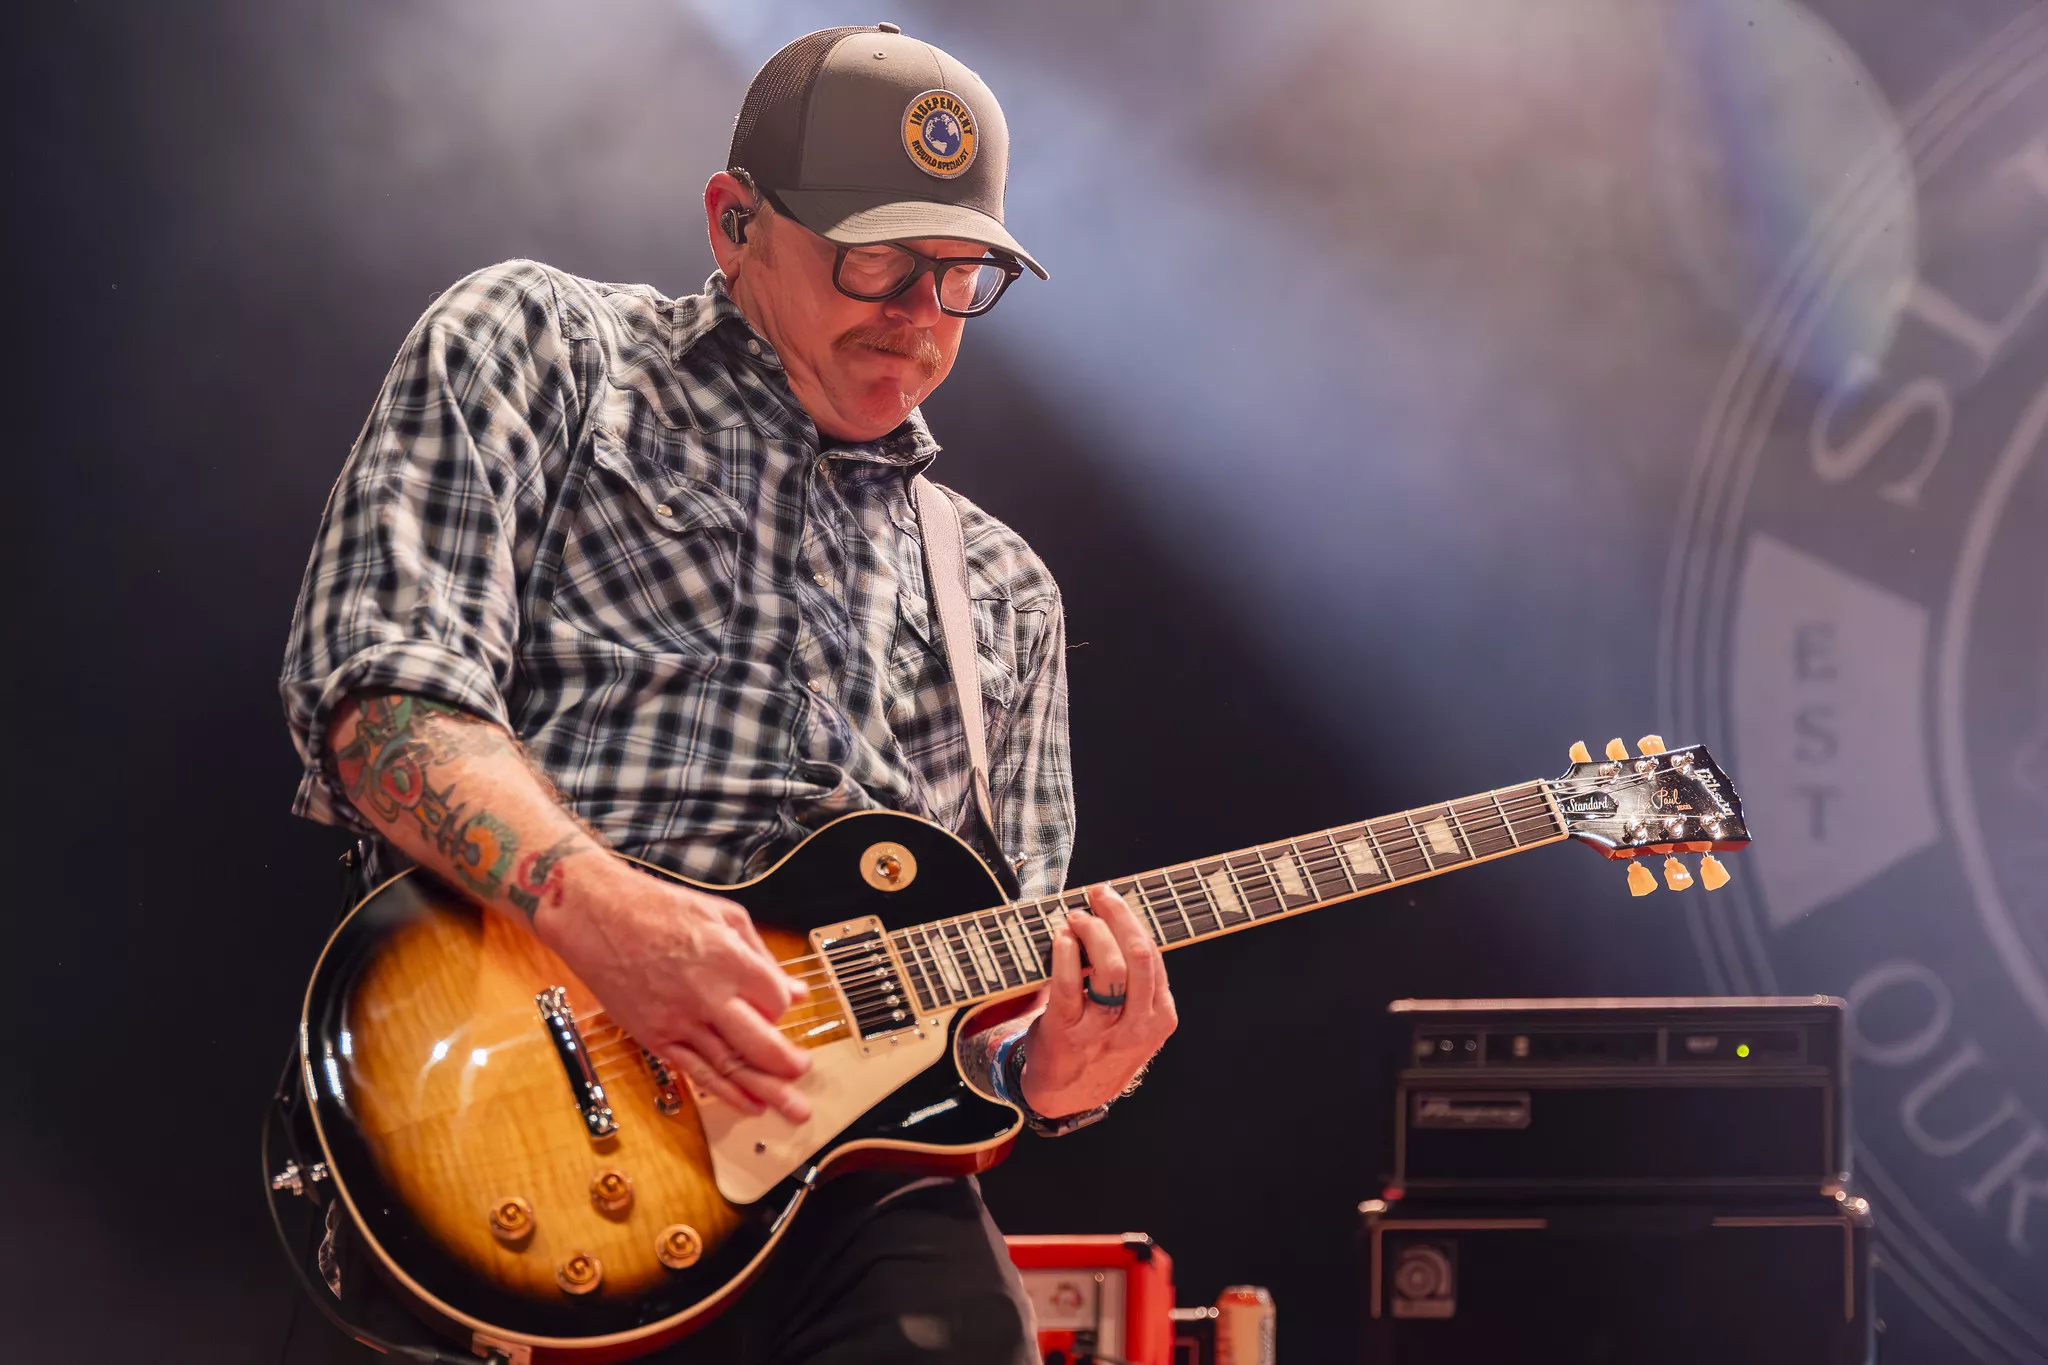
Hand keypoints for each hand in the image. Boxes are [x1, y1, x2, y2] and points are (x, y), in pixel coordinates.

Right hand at [535, 864, 811, 1123]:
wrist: (597, 916)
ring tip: (794, 1110)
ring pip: (729, 1067)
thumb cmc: (660, 908)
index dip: (783, 1008)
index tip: (778, 1006)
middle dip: (788, 1066)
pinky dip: (725, 1092)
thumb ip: (763, 958)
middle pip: (760, 1044)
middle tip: (803, 1073)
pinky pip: (695, 1073)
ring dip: (766, 1092)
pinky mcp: (654, 1037)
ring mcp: (678, 1021)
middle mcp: (706, 996)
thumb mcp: (725, 916)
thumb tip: (796, 991)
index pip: (776, 1002)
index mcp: (728, 960)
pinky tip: (749, 1104)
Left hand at [1020, 883, 1176, 1117]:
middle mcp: (1136, 1025)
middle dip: (1118, 916)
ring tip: (1077, 918)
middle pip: (1137, 957)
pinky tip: (1061, 939)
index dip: (1131, 919)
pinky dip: (1065, 955)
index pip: (1153, 956)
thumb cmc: (1102, 1046)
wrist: (1068, 1095)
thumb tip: (1119, 921)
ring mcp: (1102, 1031)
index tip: (1112, 898)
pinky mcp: (1067, 1034)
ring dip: (1093, 933)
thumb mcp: (1137, 1022)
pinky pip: (1069, 988)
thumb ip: (1137, 982)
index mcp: (1159, 1017)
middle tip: (1099, 895)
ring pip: (1110, 970)